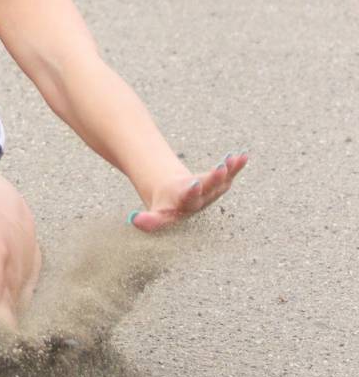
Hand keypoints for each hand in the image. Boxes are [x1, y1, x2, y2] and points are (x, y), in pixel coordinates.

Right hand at [128, 151, 246, 232]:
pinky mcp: (221, 184)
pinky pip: (230, 174)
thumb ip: (150, 220)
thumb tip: (134, 221)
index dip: (191, 194)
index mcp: (183, 208)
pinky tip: (242, 156)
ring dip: (226, 172)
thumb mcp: (157, 214)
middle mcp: (201, 202)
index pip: (186, 203)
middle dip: (212, 180)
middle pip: (206, 191)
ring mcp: (213, 193)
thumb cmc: (167, 207)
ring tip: (229, 162)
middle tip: (219, 171)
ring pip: (220, 182)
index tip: (194, 185)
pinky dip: (236, 165)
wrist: (179, 200)